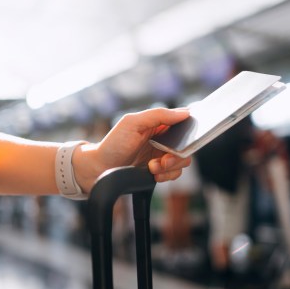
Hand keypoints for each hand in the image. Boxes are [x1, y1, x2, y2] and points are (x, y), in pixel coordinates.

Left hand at [73, 108, 191, 190]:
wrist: (100, 168)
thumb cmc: (113, 144)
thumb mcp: (132, 123)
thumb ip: (158, 115)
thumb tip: (185, 112)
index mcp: (158, 123)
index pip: (183, 122)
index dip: (189, 130)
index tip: (184, 140)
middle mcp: (163, 139)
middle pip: (186, 146)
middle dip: (177, 156)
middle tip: (164, 160)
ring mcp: (162, 155)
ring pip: (182, 161)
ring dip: (170, 167)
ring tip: (152, 168)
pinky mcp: (160, 170)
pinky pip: (174, 174)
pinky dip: (166, 176)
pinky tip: (152, 174)